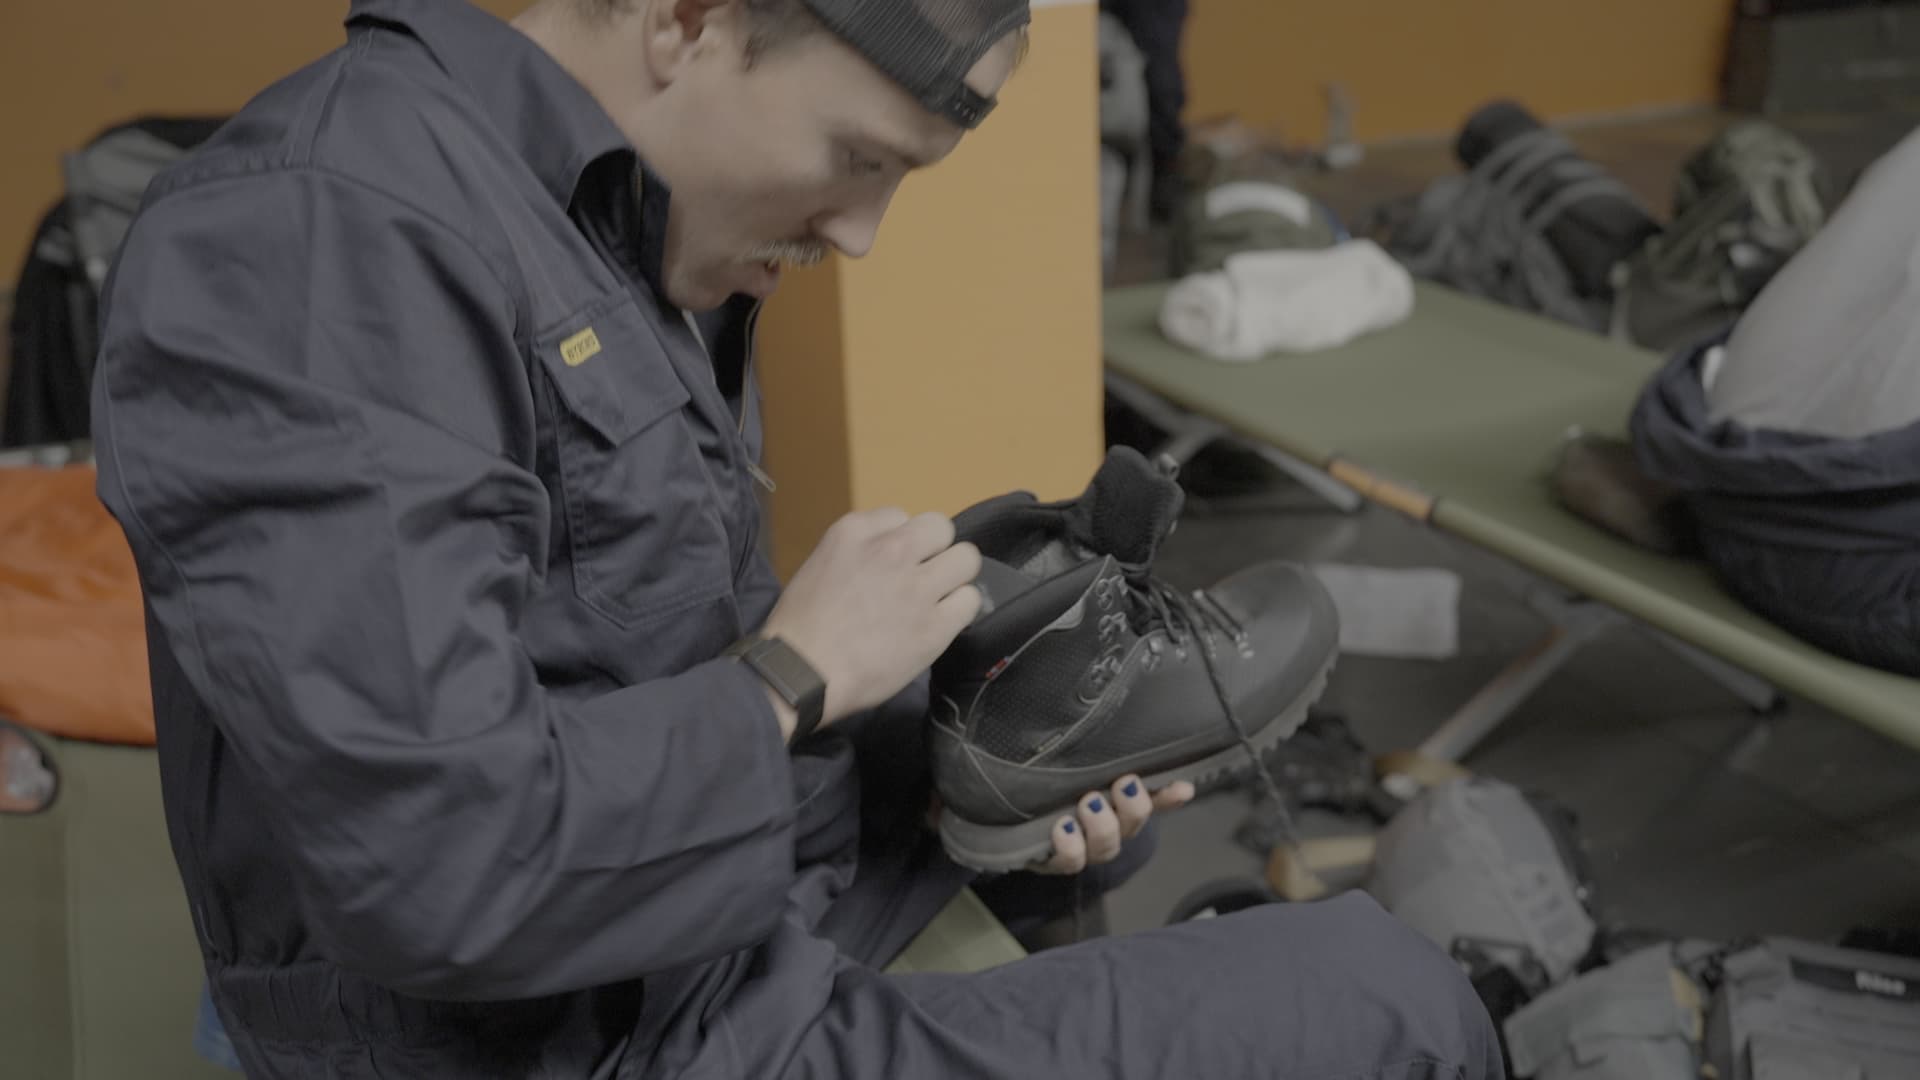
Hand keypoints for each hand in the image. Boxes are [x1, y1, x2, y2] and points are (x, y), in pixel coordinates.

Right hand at [760, 508, 980, 734]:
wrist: (801, 674)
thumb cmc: (799, 628)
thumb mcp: (819, 565)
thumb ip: (856, 553)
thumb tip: (885, 561)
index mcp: (855, 532)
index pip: (901, 516)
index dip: (900, 542)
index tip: (892, 564)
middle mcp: (892, 551)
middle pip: (941, 528)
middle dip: (935, 550)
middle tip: (923, 576)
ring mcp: (917, 587)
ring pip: (967, 559)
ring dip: (954, 577)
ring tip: (938, 598)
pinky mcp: (936, 625)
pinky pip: (970, 600)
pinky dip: (959, 610)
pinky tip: (941, 622)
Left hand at [1031, 776, 1194, 874]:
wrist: (1013, 821)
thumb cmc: (1052, 792)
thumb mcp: (1077, 774)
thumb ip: (1108, 766)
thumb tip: (1153, 761)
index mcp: (1116, 807)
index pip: (1152, 801)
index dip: (1168, 798)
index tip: (1182, 788)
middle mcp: (1106, 831)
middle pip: (1131, 826)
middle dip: (1131, 808)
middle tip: (1121, 785)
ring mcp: (1083, 848)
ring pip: (1106, 847)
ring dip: (1103, 825)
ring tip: (1089, 803)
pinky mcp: (1056, 860)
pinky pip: (1070, 861)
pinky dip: (1070, 844)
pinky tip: (1063, 827)